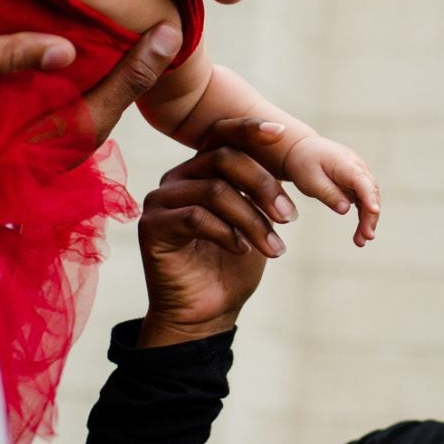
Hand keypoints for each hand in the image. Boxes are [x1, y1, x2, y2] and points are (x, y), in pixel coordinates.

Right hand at [137, 119, 296, 347]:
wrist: (206, 314)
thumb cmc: (232, 266)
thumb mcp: (256, 221)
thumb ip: (261, 189)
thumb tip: (288, 156)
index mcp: (202, 170)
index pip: (221, 135)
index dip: (250, 129)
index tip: (281, 134)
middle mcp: (178, 178)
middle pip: (223, 158)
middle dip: (264, 186)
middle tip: (290, 217)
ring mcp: (161, 200)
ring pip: (215, 190)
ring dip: (253, 219)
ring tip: (275, 247)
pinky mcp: (152, 227)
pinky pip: (196, 217)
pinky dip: (227, 233)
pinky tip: (241, 250)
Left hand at [280, 134, 381, 245]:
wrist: (301, 150)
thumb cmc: (304, 163)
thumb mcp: (310, 180)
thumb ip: (328, 194)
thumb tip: (345, 210)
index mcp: (346, 164)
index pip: (362, 182)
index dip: (369, 197)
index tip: (374, 211)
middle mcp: (358, 168)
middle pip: (371, 193)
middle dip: (371, 216)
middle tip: (366, 237)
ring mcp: (359, 175)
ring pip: (371, 199)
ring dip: (368, 220)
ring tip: (361, 241)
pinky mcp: (356, 183)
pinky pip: (364, 201)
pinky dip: (364, 217)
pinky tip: (360, 234)